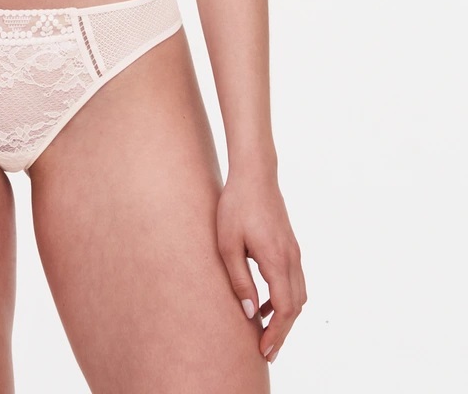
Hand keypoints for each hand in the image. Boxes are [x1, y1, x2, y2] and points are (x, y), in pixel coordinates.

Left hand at [216, 171, 305, 363]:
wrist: (255, 174)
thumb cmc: (236, 205)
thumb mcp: (228, 244)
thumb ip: (239, 279)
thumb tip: (250, 312)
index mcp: (276, 259)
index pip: (286, 308)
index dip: (277, 333)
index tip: (265, 350)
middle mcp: (291, 258)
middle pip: (296, 306)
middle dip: (283, 332)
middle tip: (267, 351)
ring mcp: (294, 251)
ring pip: (299, 294)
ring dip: (286, 316)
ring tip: (266, 331)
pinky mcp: (290, 245)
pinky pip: (294, 280)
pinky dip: (285, 298)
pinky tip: (266, 302)